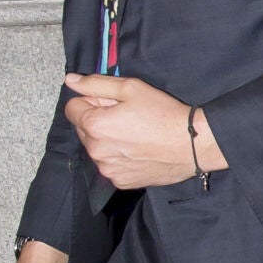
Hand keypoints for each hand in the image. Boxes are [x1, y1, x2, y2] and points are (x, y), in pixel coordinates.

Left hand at [64, 73, 225, 187]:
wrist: (191, 144)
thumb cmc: (163, 113)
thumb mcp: (131, 88)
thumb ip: (97, 83)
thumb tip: (71, 81)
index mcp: (94, 125)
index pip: (72, 108)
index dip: (91, 100)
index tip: (112, 102)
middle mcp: (95, 151)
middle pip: (83, 129)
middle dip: (98, 120)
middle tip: (127, 116)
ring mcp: (107, 169)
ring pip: (96, 148)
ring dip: (107, 140)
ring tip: (135, 134)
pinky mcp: (120, 181)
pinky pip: (110, 164)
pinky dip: (119, 157)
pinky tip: (139, 150)